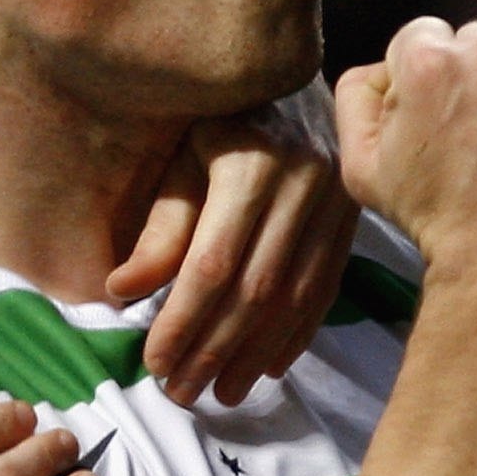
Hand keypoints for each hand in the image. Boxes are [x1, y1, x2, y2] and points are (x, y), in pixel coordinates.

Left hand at [112, 102, 360, 405]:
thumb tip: (122, 291)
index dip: (184, 320)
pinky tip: (268, 368)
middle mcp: (303, 184)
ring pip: (295, 298)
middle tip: (181, 393)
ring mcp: (336, 203)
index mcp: (251, 163)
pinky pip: (325, 289)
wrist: (295, 81)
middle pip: (255, 289)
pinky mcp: (353, 219)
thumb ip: (161, 227)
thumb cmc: (222, 118)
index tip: (155, 362)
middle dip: (215, 350)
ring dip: (255, 355)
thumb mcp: (182, 158)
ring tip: (222, 394)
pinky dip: (296, 335)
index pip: (213, 263)